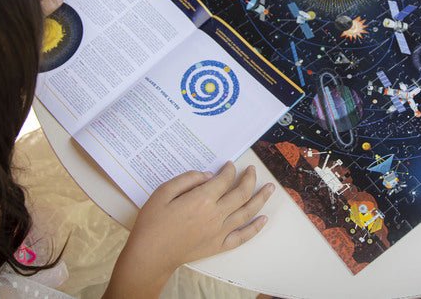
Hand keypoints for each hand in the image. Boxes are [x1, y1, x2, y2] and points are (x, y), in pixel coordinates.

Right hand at [104, 163, 274, 297]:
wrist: (151, 255)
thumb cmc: (153, 223)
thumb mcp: (163, 192)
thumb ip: (187, 179)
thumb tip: (208, 176)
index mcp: (202, 199)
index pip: (225, 180)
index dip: (229, 170)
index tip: (229, 165)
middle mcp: (215, 214)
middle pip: (241, 193)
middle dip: (249, 178)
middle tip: (252, 170)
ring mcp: (219, 232)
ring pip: (247, 212)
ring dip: (261, 198)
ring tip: (270, 188)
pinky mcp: (219, 245)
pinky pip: (243, 236)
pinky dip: (255, 227)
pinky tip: (263, 219)